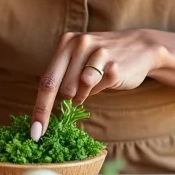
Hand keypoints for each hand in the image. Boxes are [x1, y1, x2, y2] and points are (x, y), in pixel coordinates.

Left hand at [30, 30, 163, 139]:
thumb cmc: (100, 58)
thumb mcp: (77, 59)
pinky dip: (101, 88)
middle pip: (62, 88)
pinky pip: (100, 88)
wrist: (139, 46)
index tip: (35, 133)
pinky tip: (108, 77)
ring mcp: (98, 53)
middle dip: (68, 98)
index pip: (46, 81)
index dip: (40, 109)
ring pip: (80, 90)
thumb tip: (45, 113)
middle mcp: (80, 43)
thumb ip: (61, 77)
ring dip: (85, 93)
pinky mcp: (115, 66)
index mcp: (66, 41)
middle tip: (81, 90)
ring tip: (95, 80)